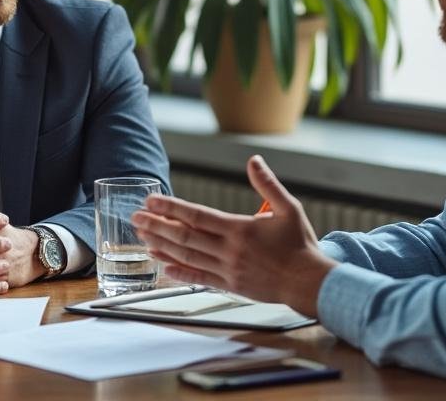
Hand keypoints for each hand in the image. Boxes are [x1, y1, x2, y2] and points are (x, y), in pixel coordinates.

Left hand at [131, 155, 335, 316]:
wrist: (309, 283)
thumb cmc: (300, 244)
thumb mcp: (289, 208)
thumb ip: (268, 184)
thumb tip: (254, 160)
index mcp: (240, 229)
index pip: (197, 216)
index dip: (171, 208)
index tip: (152, 201)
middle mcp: (229, 251)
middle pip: (185, 237)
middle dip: (157, 226)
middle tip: (135, 218)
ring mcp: (227, 270)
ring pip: (187, 257)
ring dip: (162, 247)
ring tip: (143, 238)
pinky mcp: (230, 285)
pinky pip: (199, 278)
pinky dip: (179, 272)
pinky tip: (165, 266)